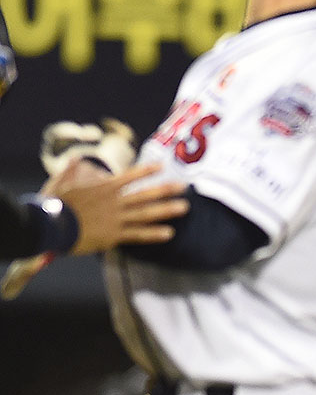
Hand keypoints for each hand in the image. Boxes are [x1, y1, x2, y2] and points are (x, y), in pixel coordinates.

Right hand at [48, 160, 189, 254]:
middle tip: (185, 187)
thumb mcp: (61, 182)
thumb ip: (72, 170)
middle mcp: (115, 202)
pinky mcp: (114, 235)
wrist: (52, 225)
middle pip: (146, 194)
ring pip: (146, 213)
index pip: (131, 176)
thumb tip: (74, 158)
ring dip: (167, 210)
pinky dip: (153, 234)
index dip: (147, 171)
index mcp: (104, 188)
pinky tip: (169, 233)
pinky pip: (138, 235)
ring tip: (184, 208)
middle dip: (166, 190)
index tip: (162, 166)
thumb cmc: (54, 204)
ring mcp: (117, 219)